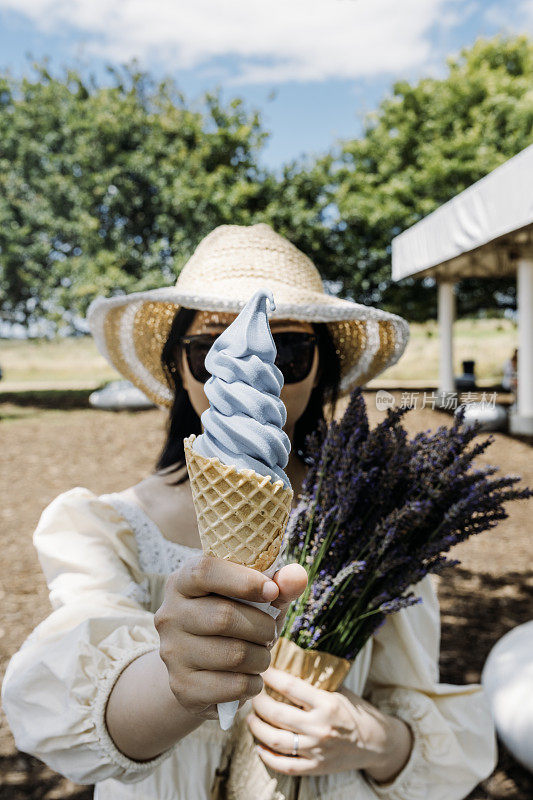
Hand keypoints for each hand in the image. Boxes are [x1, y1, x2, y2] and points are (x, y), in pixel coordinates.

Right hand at [154, 554, 306, 720]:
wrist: (201, 668)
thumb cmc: (234, 618)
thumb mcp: (255, 597)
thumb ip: (278, 583)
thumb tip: (297, 576)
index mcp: (181, 581)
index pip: (204, 571)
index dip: (243, 580)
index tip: (271, 591)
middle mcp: (169, 615)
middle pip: (223, 617)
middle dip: (262, 626)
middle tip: (270, 631)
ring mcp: (171, 653)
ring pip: (233, 654)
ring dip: (262, 657)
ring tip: (261, 654)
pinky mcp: (182, 687)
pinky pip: (234, 686)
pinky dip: (254, 683)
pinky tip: (250, 677)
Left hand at [247, 667, 412, 781]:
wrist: (376, 743)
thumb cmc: (354, 711)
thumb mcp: (339, 690)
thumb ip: (315, 681)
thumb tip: (287, 661)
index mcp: (327, 703)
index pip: (290, 686)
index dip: (271, 676)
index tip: (261, 669)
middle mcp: (321, 727)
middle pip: (278, 714)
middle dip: (258, 703)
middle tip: (251, 694)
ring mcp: (317, 750)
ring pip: (276, 740)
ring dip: (257, 728)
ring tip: (250, 718)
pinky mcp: (315, 767)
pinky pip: (285, 765)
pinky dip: (267, 757)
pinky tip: (259, 746)